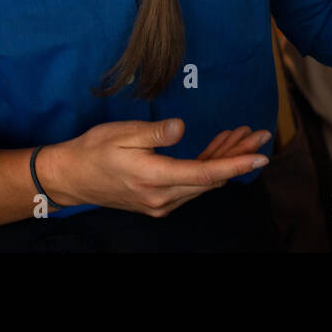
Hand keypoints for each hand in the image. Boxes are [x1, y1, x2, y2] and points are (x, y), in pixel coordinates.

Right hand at [37, 118, 269, 217]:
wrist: (70, 177)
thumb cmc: (93, 150)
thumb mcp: (122, 133)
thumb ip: (154, 133)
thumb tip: (181, 128)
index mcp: (155, 178)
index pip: (205, 173)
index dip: (236, 164)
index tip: (260, 155)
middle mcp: (162, 198)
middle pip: (211, 178)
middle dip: (237, 156)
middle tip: (258, 135)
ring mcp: (161, 203)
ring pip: (204, 182)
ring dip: (224, 160)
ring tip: (242, 136)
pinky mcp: (159, 201)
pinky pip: (192, 184)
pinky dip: (208, 166)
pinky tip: (217, 147)